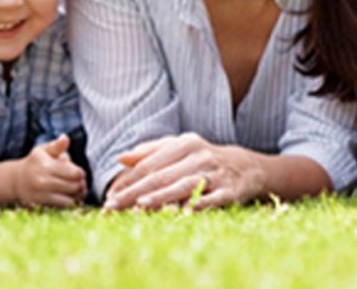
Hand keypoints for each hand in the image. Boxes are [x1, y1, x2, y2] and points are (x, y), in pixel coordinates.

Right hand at [14, 135, 86, 207]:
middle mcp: (42, 181)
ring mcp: (42, 195)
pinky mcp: (42, 205)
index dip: (80, 173)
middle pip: (75, 186)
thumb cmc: (34, 164)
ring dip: (75, 195)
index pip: (76, 173)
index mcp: (46, 165)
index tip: (76, 172)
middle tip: (76, 182)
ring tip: (72, 189)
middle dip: (80, 184)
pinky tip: (65, 197)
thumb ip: (56, 146)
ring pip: (71, 198)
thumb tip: (65, 138)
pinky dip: (68, 203)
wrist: (16, 181)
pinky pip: (64, 206)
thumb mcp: (42, 151)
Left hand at [105, 133, 257, 210]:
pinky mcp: (231, 190)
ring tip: (141, 206)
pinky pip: (213, 198)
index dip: (127, 181)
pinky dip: (199, 205)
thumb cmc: (202, 158)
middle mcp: (199, 156)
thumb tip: (120, 158)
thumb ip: (149, 152)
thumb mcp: (178, 148)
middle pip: (162, 176)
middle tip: (114, 206)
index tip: (109, 196)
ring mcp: (216, 173)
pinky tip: (184, 213)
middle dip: (135, 192)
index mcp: (183, 144)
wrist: (247, 167)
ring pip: (184, 185)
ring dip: (162, 196)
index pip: (149, 165)